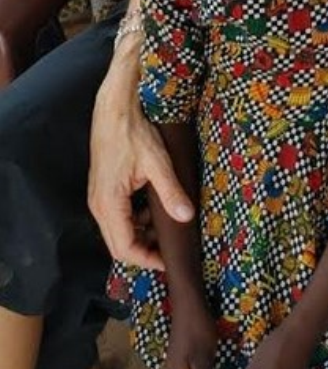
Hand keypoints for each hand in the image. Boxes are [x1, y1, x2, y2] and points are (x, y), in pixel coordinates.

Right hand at [88, 52, 193, 267]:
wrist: (115, 107)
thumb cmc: (133, 131)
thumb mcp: (157, 162)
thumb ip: (171, 192)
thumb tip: (186, 216)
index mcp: (109, 203)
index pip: (124, 248)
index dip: (147, 260)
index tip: (169, 261)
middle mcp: (98, 205)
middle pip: (119, 244)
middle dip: (145, 250)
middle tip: (171, 248)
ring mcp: (99, 198)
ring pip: (118, 230)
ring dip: (141, 233)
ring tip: (168, 225)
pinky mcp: (103, 189)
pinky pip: (118, 215)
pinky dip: (136, 219)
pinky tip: (155, 208)